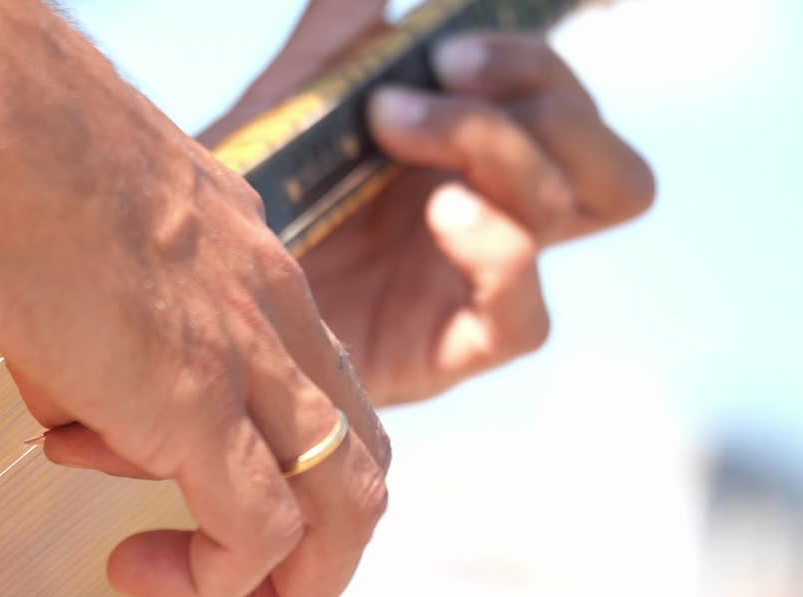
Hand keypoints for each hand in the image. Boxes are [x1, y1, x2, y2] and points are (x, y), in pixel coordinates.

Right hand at [0, 4, 389, 596]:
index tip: (220, 521)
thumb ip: (112, 335)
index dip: (293, 478)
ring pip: (342, 511)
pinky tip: (136, 569)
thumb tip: (79, 408)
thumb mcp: (101, 249)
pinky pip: (252, 529)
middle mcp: (276, 318)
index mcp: (257, 278)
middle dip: (316, 564)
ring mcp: (246, 358)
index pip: (323, 401)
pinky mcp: (195, 400)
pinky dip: (213, 576)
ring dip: (288, 593)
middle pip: (360, 468)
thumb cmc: (17, 162)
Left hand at [205, 11, 654, 405]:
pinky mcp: (452, 351)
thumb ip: (340, 41)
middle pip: (610, 163)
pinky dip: (501, 249)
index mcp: (472, 160)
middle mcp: (494, 219)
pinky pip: (526, 316)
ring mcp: (478, 284)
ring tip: (398, 126)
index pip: (566, 108)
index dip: (534, 65)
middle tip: (439, 75)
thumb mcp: (288, 109)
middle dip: (545, 96)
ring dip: (504, 147)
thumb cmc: (248, 207)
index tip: (445, 45)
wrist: (192, 301)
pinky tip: (442, 212)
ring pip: (584, 213)